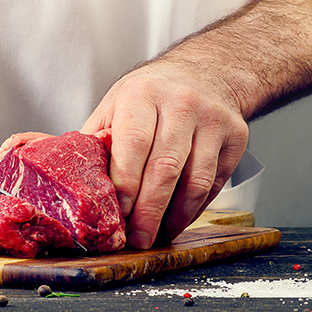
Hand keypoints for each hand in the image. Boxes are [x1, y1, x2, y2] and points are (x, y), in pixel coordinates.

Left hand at [81, 61, 248, 248]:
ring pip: (196, 181)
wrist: (204, 73)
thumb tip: (76, 183)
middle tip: (137, 238)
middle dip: (149, 211)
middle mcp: (180, 104)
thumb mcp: (116, 104)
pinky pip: (214, 184)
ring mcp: (212, 120)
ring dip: (174, 217)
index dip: (126, 182)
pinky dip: (195, 209)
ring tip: (157, 234)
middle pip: (165, 167)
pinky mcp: (235, 136)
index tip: (117, 212)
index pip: (134, 142)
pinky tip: (177, 219)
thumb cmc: (150, 94)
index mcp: (141, 94)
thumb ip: (98, 140)